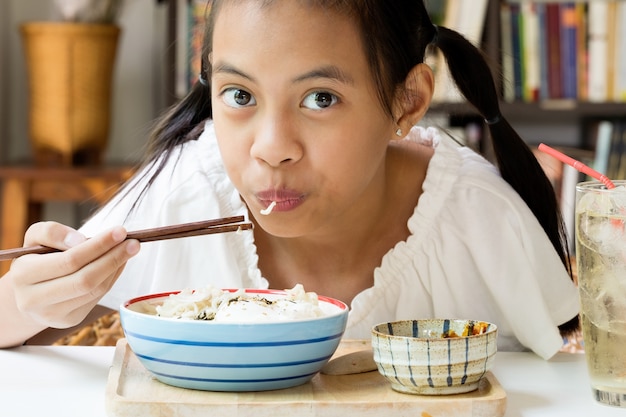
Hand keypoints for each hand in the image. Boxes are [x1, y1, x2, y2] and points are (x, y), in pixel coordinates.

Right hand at [7, 221, 139, 329]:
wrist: (27, 290)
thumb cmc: (35, 258)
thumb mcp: (35, 238)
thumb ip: (53, 232)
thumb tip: (81, 241)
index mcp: (23, 275)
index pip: (69, 261)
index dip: (98, 246)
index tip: (120, 232)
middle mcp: (34, 300)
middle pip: (85, 280)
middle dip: (113, 258)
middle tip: (133, 243)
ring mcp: (52, 314)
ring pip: (95, 291)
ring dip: (116, 268)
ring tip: (129, 250)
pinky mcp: (69, 321)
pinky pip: (97, 298)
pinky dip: (112, 278)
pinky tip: (119, 263)